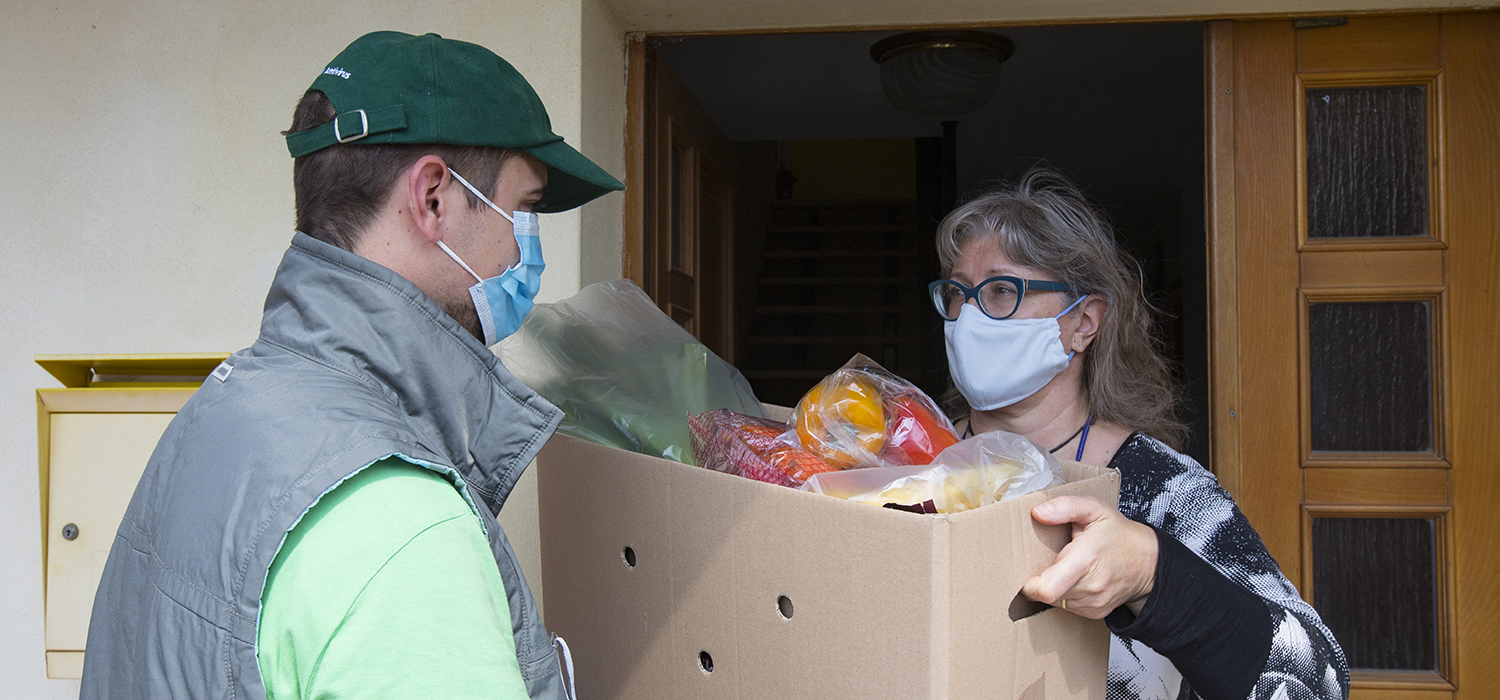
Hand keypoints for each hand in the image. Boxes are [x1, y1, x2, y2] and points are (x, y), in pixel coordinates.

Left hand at [1020, 496, 1157, 619]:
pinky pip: (1067, 607)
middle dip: (1040, 580)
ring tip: (1066, 568)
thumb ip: (1065, 506)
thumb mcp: (1094, 509)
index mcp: (1086, 559)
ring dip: (1053, 587)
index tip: (1028, 570)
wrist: (1148, 563)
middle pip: (1047, 595)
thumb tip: (1038, 513)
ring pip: (1055, 602)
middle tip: (1049, 562)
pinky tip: (1075, 578)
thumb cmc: (1118, 534)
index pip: (1047, 589)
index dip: (1029, 584)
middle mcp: (1090, 586)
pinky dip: (1065, 594)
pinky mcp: (1095, 613)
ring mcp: (1093, 603)